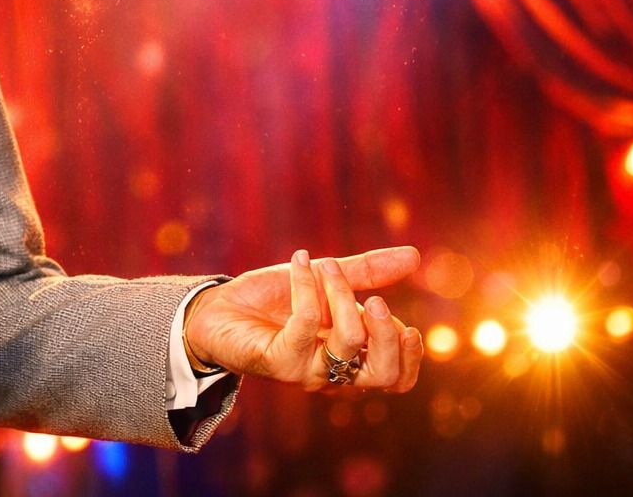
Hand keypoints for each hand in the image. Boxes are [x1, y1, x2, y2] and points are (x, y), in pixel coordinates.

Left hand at [185, 247, 422, 392]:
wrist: (218, 308)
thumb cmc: (272, 300)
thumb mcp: (325, 280)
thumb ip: (367, 273)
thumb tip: (414, 255)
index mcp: (351, 357)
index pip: (396, 377)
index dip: (410, 355)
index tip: (406, 325)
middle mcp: (332, 371)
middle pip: (382, 375)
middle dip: (387, 333)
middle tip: (375, 300)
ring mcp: (305, 369)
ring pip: (348, 344)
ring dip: (345, 298)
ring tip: (326, 266)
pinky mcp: (277, 360)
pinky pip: (305, 324)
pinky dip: (307, 287)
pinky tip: (300, 262)